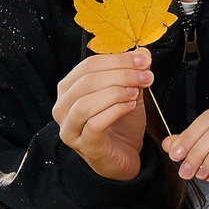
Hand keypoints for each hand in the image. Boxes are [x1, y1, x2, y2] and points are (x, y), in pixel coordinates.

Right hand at [53, 49, 153, 181]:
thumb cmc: (121, 123)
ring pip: (85, 103)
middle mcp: (63, 107)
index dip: (118, 60)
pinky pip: (94, 124)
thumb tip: (143, 53)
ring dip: (116, 93)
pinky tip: (130, 106)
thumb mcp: (129, 93)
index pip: (89, 65)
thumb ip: (133, 74)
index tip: (144, 60)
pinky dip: (115, 111)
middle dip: (121, 75)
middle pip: (87, 81)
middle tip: (145, 76)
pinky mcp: (83, 145)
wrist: (124, 155)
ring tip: (136, 93)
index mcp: (70, 89)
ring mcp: (70, 128)